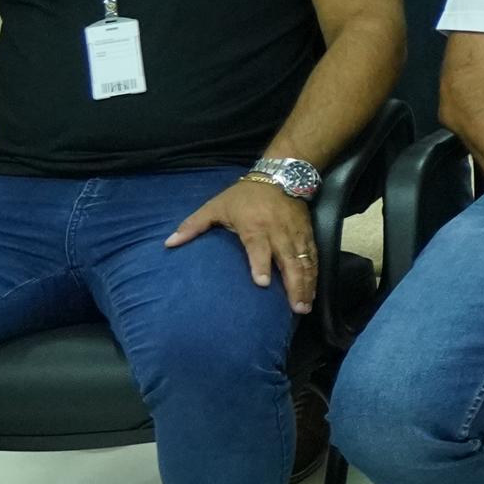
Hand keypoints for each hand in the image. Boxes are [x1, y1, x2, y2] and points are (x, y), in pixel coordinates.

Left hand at [166, 175, 321, 313]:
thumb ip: (193, 225)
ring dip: (306, 285)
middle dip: (293, 284)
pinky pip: (313, 257)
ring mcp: (296, 235)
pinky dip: (314, 275)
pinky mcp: (308, 235)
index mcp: (254, 226)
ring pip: (304, 262)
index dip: (261, 265)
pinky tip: (312, 291)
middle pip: (288, 261)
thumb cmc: (244, 195)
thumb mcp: (216, 205)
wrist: (281, 176)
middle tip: (295, 308)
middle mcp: (278, 233)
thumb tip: (169, 243)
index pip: (259, 248)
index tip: (262, 284)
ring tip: (304, 307)